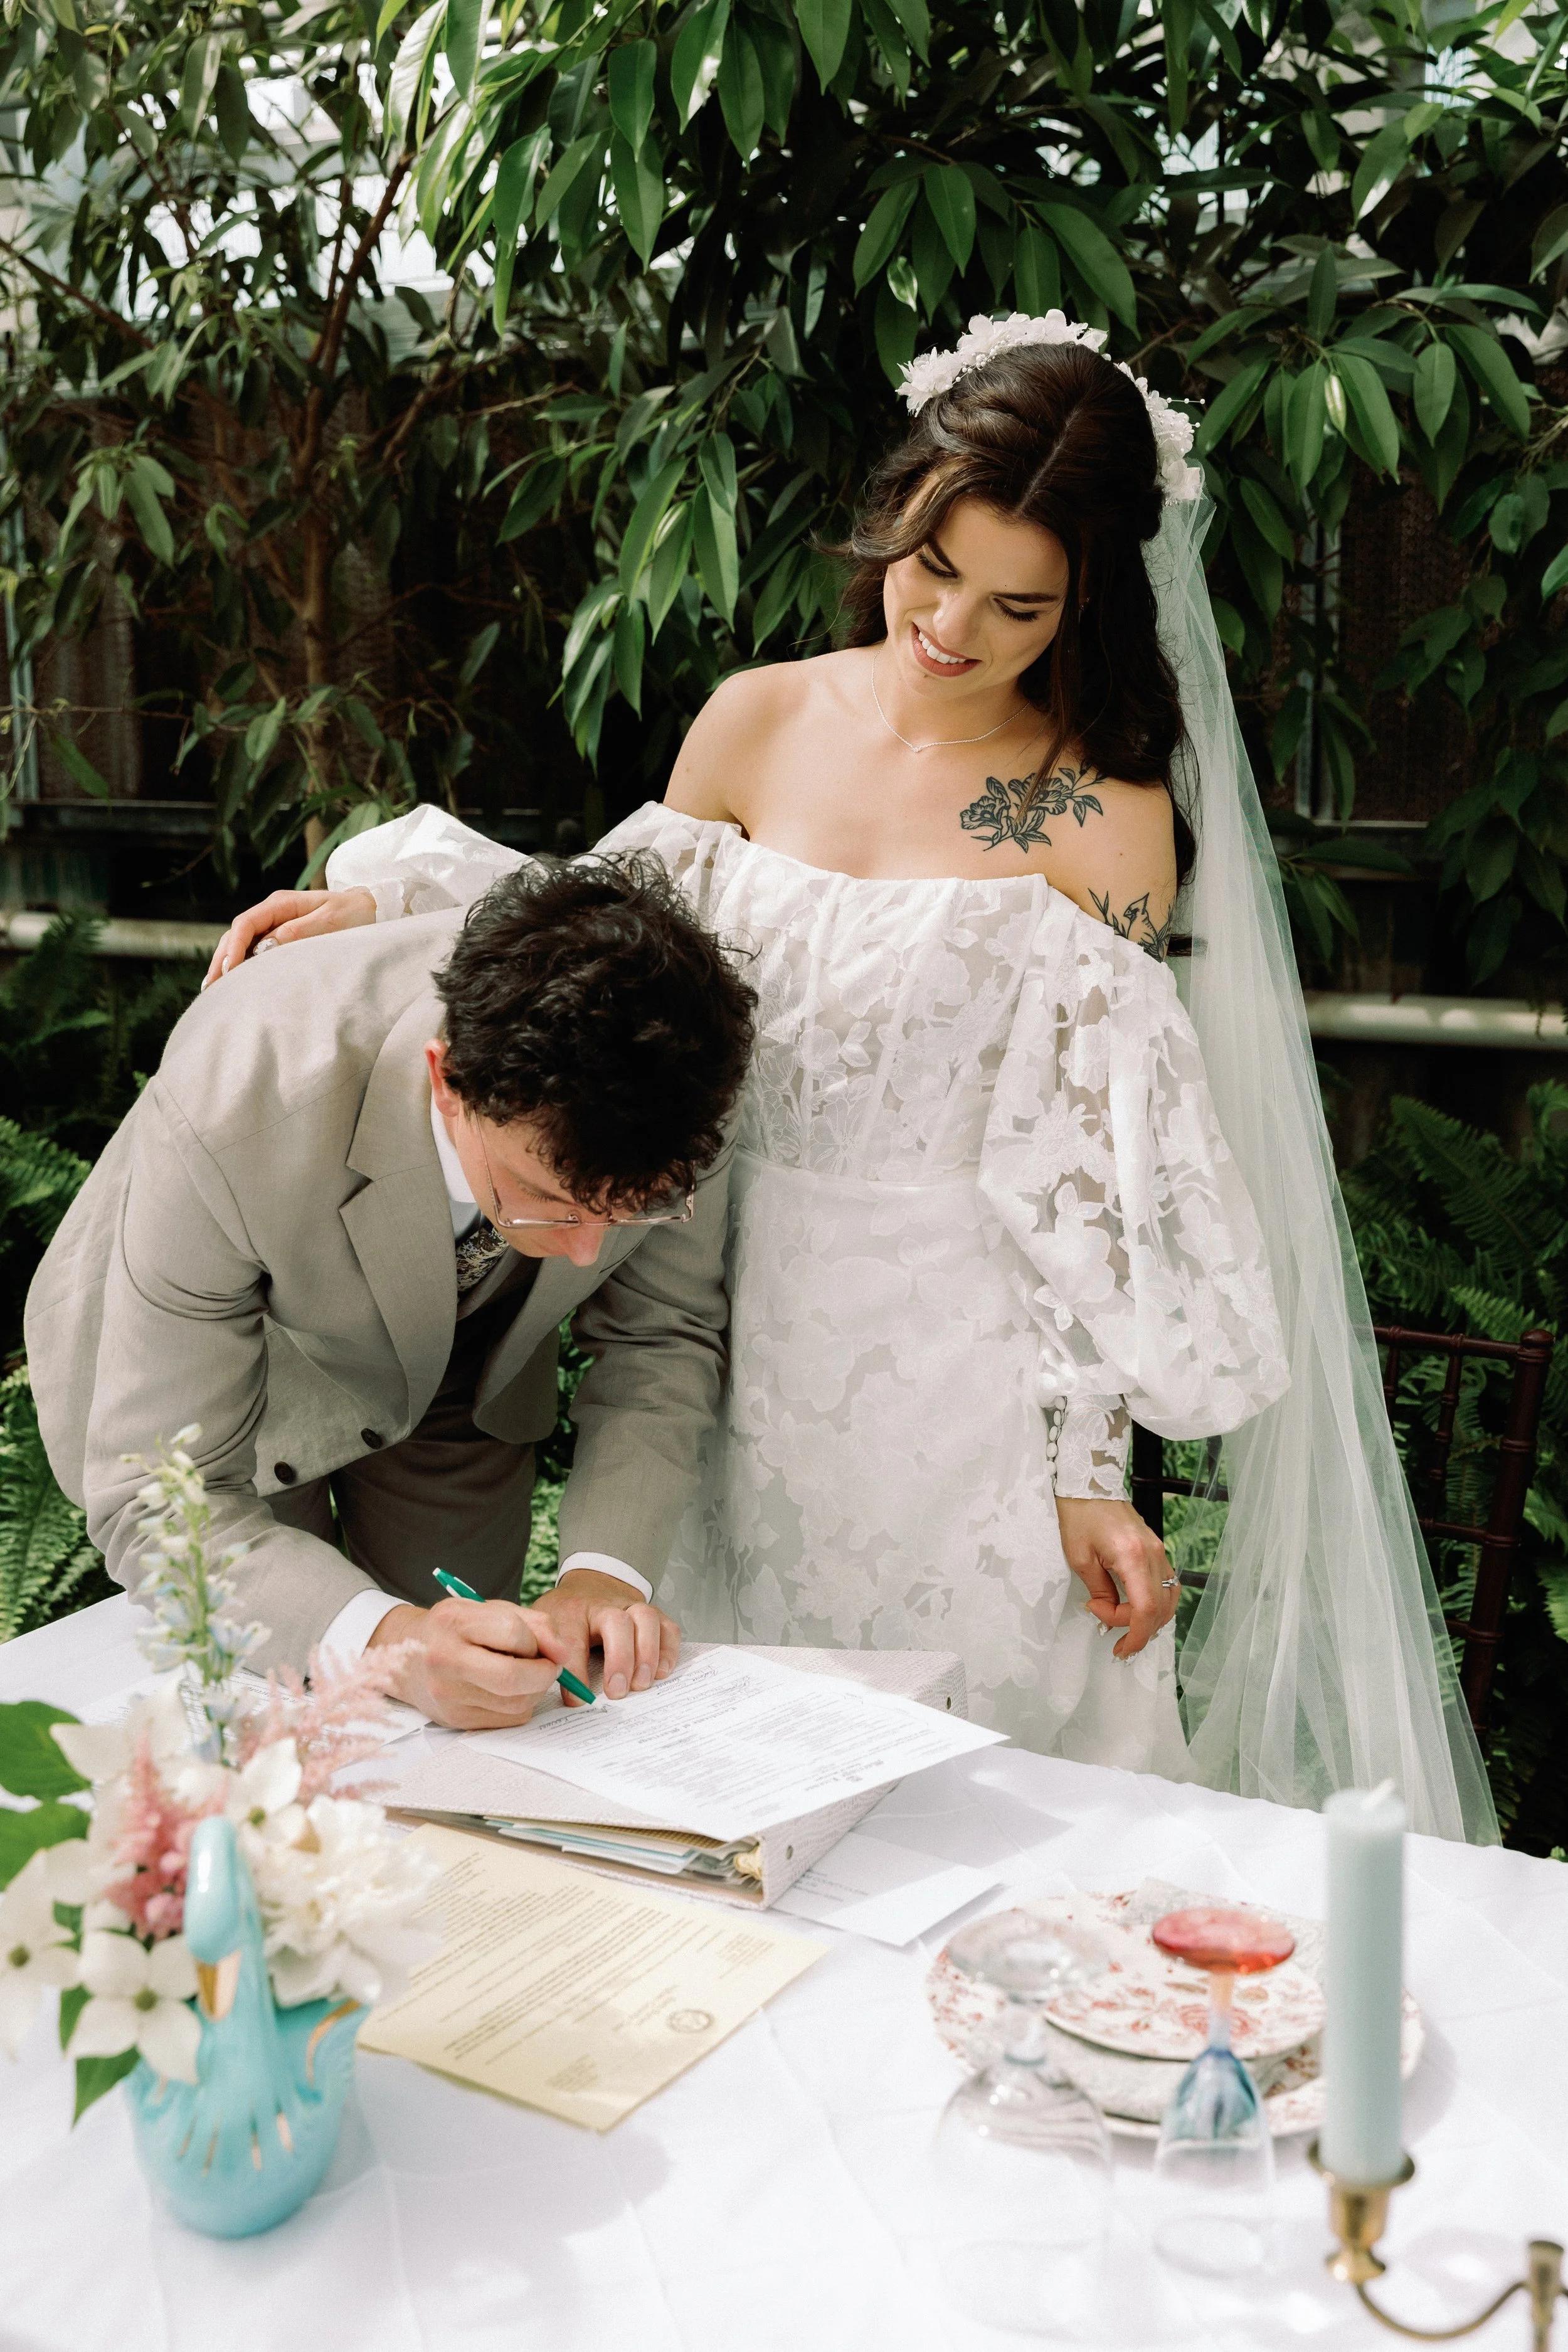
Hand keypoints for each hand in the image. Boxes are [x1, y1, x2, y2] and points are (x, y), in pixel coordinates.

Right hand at [202, 885, 375, 989]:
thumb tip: (267, 945)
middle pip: (236, 934)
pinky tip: (233, 983)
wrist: (368, 908)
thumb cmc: (352, 913)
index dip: (234, 948)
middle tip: (210, 988)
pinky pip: (253, 950)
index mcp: (281, 904)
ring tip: (213, 990)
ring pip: (241, 942)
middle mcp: (272, 912)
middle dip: (221, 960)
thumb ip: (300, 931)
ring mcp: (274, 924)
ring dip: (226, 964)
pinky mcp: (279, 937)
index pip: (246, 924)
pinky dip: (240, 965)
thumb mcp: (330, 921)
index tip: (228, 971)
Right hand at [366, 1597, 559, 1729]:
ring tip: (526, 1675)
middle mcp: (445, 1659)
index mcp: (454, 1621)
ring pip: (516, 1702)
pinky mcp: (457, 1719)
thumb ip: (534, 1623)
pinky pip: (509, 1719)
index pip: (512, 1633)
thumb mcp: (491, 1610)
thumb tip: (562, 1653)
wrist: (408, 1659)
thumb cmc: (457, 1630)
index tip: (541, 1644)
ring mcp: (448, 1694)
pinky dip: (521, 1704)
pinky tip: (508, 1690)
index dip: (537, 1640)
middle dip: (544, 1673)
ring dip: (535, 1690)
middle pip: (512, 1677)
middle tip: (549, 1666)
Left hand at [528, 1568, 680, 1701]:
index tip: (576, 1699)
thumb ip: (543, 1652)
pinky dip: (669, 1650)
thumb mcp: (544, 1628)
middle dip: (619, 1659)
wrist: (590, 1586)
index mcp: (570, 1610)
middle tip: (617, 1692)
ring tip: (642, 1684)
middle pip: (616, 1622)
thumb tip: (543, 1686)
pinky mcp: (653, 1615)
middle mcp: (604, 1605)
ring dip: (647, 1653)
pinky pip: (668, 1627)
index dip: (575, 1671)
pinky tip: (661, 1673)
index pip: (572, 1639)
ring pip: (646, 1619)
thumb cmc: (565, 1616)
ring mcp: (631, 1607)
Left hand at [1055, 1497, 1177, 1660]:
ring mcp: (1158, 1549)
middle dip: (1137, 1628)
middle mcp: (1153, 1553)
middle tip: (1111, 1631)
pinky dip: (1154, 1601)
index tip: (1120, 1647)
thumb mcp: (1080, 1558)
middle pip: (1160, 1608)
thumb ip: (1099, 1591)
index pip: (1146, 1609)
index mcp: (1132, 1556)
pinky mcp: (1156, 1547)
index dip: (1136, 1635)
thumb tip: (1107, 1612)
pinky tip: (1134, 1606)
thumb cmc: (1079, 1514)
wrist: (1089, 1481)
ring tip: (1122, 1621)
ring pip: (1168, 1598)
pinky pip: (1165, 1583)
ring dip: (1149, 1617)